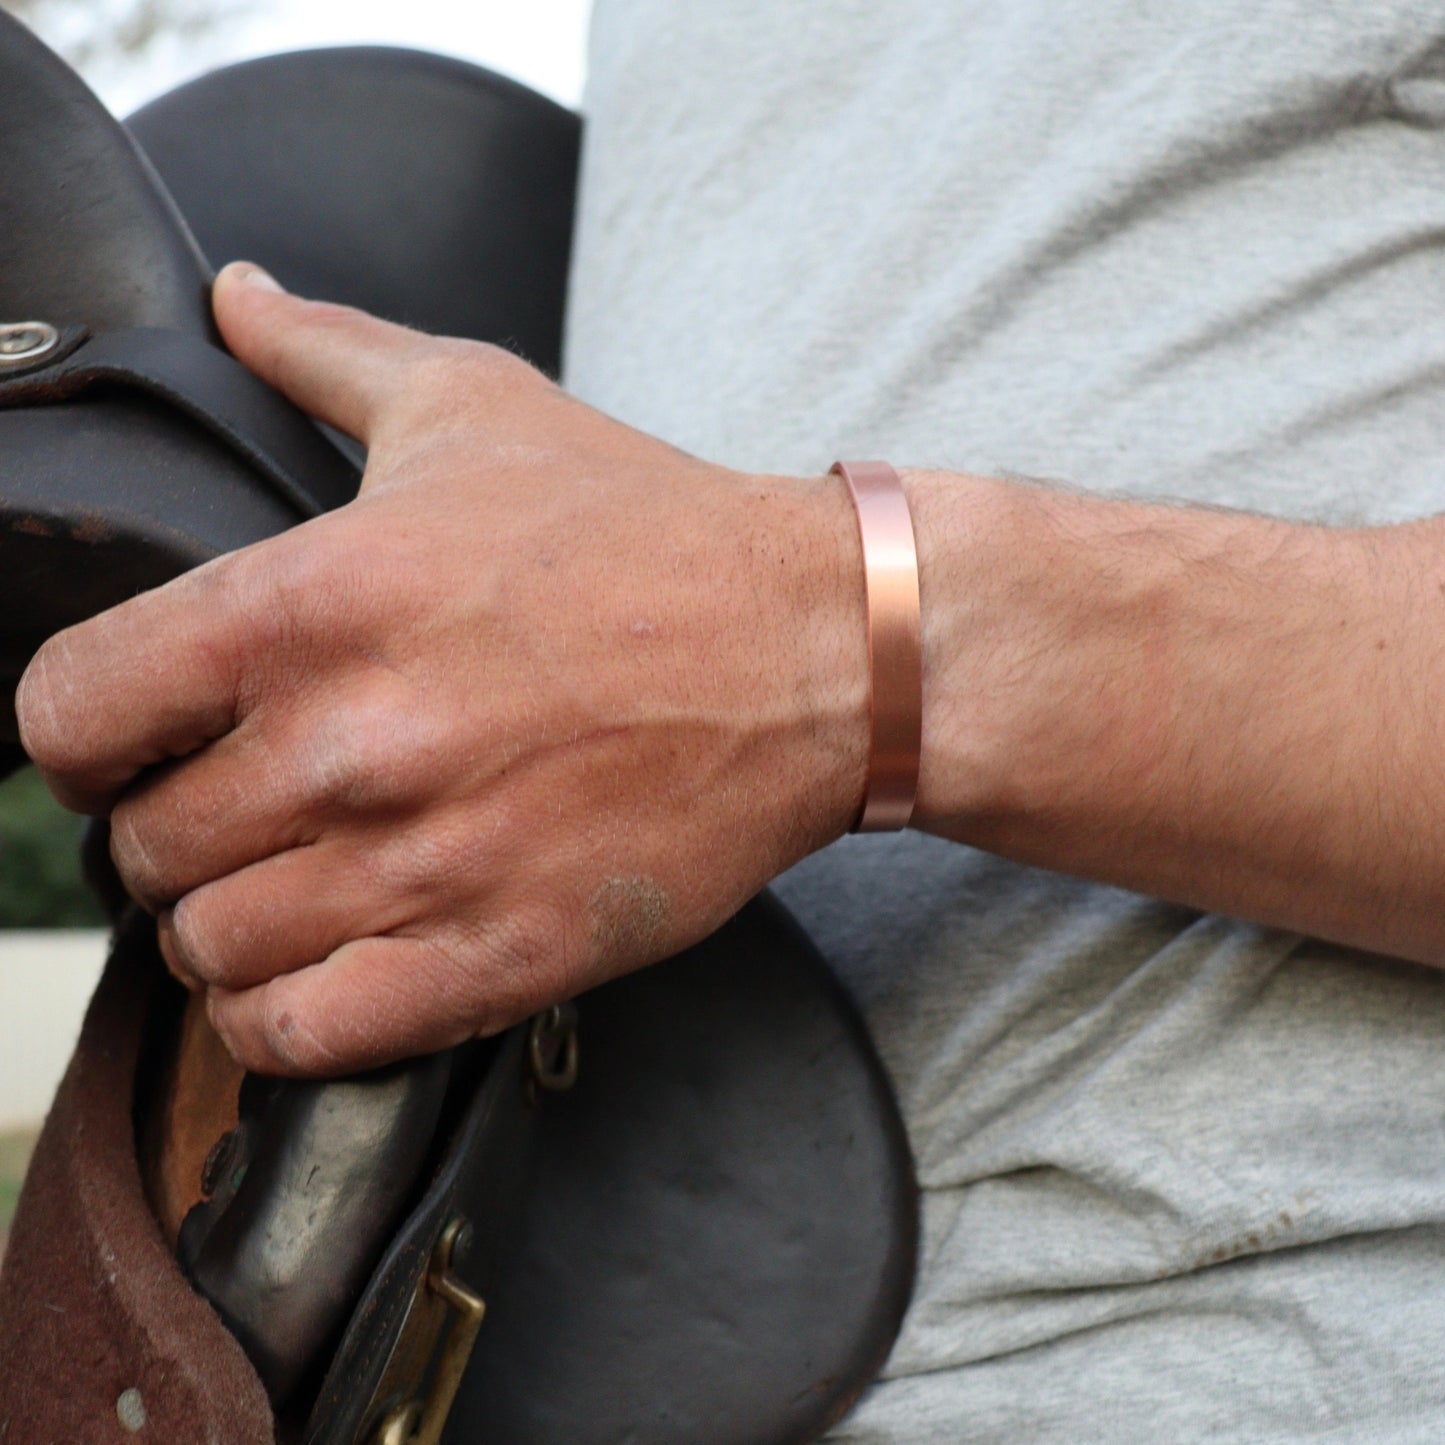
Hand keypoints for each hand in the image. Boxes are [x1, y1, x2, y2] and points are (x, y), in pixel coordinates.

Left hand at [17, 263, 866, 1075]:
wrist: (818, 654)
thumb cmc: (649, 532)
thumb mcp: (477, 408)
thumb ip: (325, 354)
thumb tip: (232, 295)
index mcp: (308, 600)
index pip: (70, 714)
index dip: (81, 738)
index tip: (132, 741)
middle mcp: (347, 743)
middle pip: (144, 851)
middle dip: (177, 832)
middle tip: (248, 811)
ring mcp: (424, 864)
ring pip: (215, 953)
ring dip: (232, 928)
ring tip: (290, 890)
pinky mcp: (500, 955)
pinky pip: (307, 1038)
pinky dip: (285, 1021)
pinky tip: (326, 971)